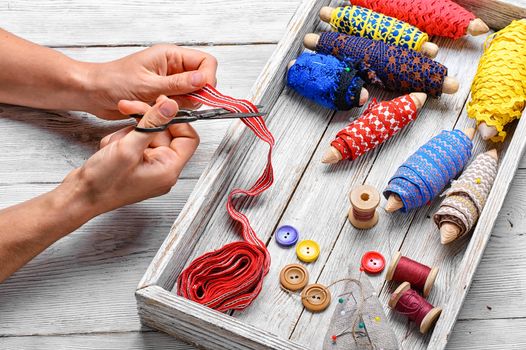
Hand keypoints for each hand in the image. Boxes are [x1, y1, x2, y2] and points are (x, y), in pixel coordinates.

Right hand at [62, 95, 198, 215]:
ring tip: (114, 144)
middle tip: (128, 108)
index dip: (177, 120)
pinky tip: (110, 148)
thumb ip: (152, 124)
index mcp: (169, 169)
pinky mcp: (138, 164)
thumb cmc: (102, 182)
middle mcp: (163, 169)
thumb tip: (171, 106)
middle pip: (166, 133)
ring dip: (130, 132)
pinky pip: (137, 142)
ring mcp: (150, 167)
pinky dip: (123, 140)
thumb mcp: (128, 147)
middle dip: (145, 122)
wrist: (79, 197)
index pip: (188, 138)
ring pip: (148, 135)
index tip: (161, 105)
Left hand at [85, 44, 216, 119]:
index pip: (205, 62)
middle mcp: (172, 68)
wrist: (93, 93)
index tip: (203, 93)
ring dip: (179, 105)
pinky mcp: (163, 97)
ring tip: (159, 106)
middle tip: (178, 102)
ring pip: (191, 97)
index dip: (208, 78)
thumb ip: (178, 84)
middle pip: (202, 81)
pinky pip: (178, 106)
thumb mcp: (148, 85)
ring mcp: (169, 83)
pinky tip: (154, 110)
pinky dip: (170, 112)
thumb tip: (203, 80)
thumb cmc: (112, 82)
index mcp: (170, 56)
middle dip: (194, 95)